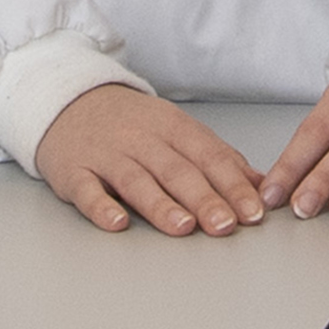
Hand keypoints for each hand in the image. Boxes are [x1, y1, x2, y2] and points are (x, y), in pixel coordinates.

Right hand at [35, 84, 268, 235]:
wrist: (68, 101)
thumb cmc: (131, 124)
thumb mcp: (177, 129)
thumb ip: (218, 157)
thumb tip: (260, 185)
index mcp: (172, 127)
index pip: (208, 157)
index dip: (233, 185)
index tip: (254, 213)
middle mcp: (141, 140)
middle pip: (176, 170)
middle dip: (204, 198)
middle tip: (226, 226)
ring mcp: (106, 155)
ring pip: (136, 180)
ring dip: (161, 205)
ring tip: (183, 227)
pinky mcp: (74, 171)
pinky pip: (87, 190)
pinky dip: (101, 207)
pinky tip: (117, 223)